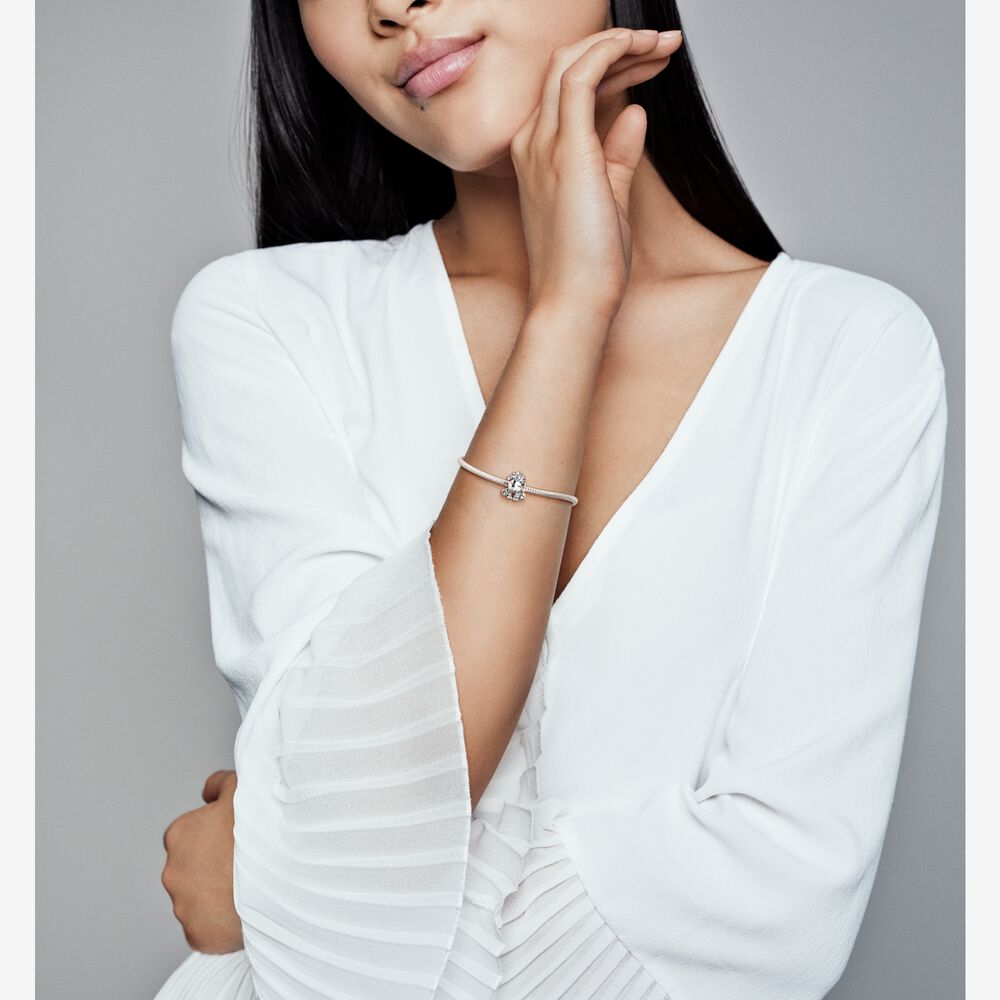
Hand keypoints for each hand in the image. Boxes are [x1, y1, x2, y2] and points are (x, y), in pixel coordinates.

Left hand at [160, 769, 243, 953]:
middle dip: (213, 867)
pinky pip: (208, 928)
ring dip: (219, 895)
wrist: (283, 874)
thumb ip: (220, 784)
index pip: (188, 835)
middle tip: (246, 863)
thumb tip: (209, 790)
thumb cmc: (261, 829)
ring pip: (200, 900)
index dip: (213, 835)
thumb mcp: (242, 786)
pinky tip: (246, 909)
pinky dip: (223, 922)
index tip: (235, 839)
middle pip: (192, 869)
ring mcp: (184, 907)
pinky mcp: (199, 935)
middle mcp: (174, 872)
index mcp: (180, 835)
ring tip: (251, 886)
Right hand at [510, 27, 682, 317]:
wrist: (573, 301)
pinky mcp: (565, 150)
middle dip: (618, 46)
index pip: (570, 89)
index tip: (651, 62)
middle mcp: (533, 142)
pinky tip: (637, 45)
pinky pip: (581, 78)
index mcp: (538, 154)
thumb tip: (635, 113)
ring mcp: (544, 144)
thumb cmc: (587, 265)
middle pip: (568, 66)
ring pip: (573, 63)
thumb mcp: (610, 200)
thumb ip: (618, 155)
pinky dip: (608, 51)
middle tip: (664, 44)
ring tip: (662, 42)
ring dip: (619, 43)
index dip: (613, 66)